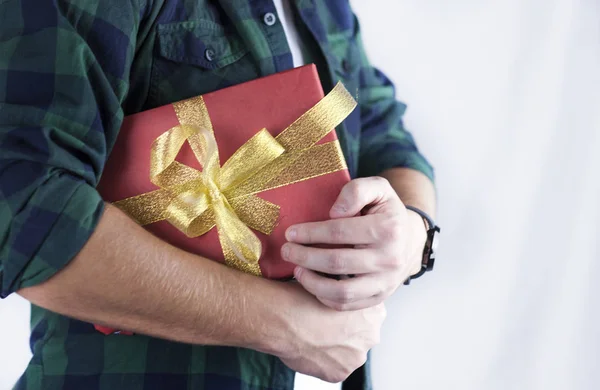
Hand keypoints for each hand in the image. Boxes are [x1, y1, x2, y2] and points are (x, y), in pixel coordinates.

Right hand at [275, 283, 385, 382]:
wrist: (283, 318)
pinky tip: (310, 347)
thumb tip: (343, 290)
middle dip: (347, 330)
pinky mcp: (339, 373)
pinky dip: (323, 360)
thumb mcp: (332, 281)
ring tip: (314, 334)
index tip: (339, 310)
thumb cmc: (303, 296)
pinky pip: (333, 367)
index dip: (352, 310)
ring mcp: (355, 357)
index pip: (370, 312)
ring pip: (348, 352)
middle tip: (324, 322)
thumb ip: (345, 293)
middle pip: (361, 334)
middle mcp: (370, 336)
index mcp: (373, 311)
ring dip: (336, 346)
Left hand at [281, 177, 426, 310]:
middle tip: (287, 250)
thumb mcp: (377, 188)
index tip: (291, 232)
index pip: (340, 232)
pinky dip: (324, 298)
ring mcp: (386, 282)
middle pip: (336, 262)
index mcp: (388, 228)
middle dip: (304, 256)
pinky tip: (312, 283)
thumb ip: (357, 190)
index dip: (311, 233)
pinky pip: (347, 305)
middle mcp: (389, 258)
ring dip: (312, 282)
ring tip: (296, 270)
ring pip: (341, 291)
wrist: (410, 239)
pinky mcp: (380, 297)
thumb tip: (334, 212)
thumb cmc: (386, 211)